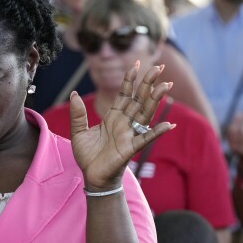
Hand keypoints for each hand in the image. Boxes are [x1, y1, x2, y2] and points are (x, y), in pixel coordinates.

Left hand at [68, 62, 173, 190]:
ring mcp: (129, 135)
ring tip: (165, 85)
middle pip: (139, 99)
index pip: (124, 94)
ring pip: (144, 114)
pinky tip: (168, 124)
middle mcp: (124, 123)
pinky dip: (157, 132)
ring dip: (155, 100)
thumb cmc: (88, 156)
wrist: (92, 177)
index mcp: (113, 117)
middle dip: (148, 83)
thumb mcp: (78, 132)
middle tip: (159, 67)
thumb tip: (74, 94)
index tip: (136, 64)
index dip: (130, 80)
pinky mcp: (130, 149)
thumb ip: (77, 114)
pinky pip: (145, 139)